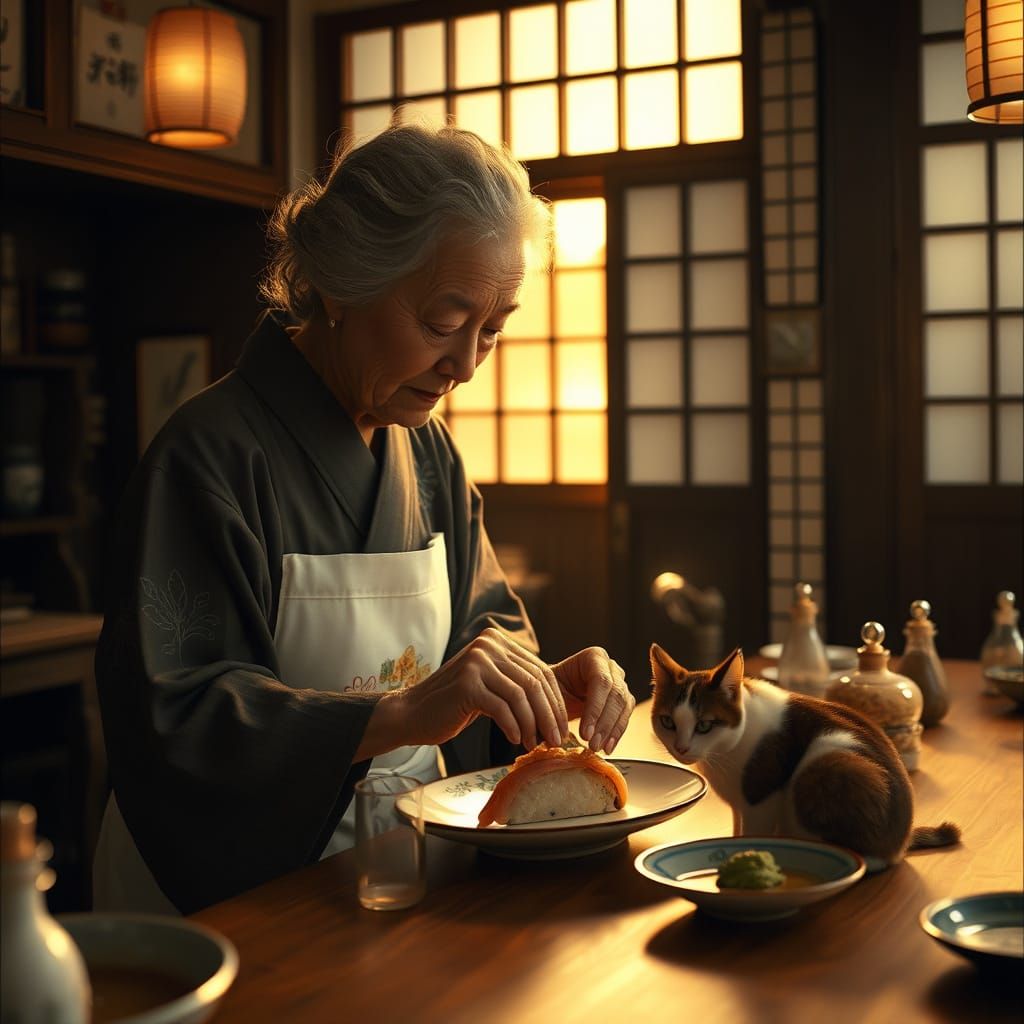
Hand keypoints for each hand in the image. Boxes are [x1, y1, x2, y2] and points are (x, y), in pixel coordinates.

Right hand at [362, 628, 568, 758]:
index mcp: (497, 641)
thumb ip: (515, 683)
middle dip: (550, 716)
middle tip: (557, 741)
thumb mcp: (489, 686)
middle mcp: (488, 645)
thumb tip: (557, 706)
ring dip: (533, 725)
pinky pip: (502, 708)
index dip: (556, 702)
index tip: (563, 727)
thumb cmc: (454, 705)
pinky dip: (513, 726)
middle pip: (534, 682)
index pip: (540, 671)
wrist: (412, 714)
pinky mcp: (467, 683)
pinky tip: (515, 740)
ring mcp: (477, 662)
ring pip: (521, 696)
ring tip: (536, 744)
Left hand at [551, 648, 634, 753]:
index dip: (595, 708)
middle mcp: (611, 667)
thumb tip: (553, 732)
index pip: (601, 681)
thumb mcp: (548, 691)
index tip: (584, 733)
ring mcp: (620, 683)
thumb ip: (553, 704)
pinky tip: (607, 748)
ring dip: (611, 731)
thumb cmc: (550, 688)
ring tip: (598, 748)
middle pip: (615, 695)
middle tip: (592, 744)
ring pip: (623, 707)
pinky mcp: (624, 700)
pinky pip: (625, 716)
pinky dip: (616, 734)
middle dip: (604, 723)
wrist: (556, 692)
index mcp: (594, 657)